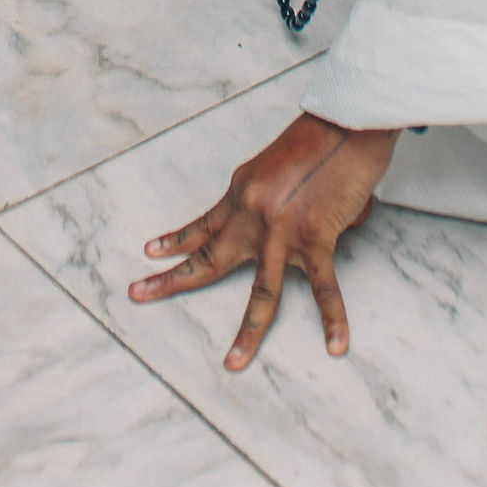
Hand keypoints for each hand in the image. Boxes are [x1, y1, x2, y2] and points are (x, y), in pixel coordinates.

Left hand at [131, 111, 398, 369]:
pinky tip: (335, 344)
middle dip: (171, 279)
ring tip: (233, 363)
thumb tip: (291, 228)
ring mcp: (281, 229)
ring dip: (247, 333)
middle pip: (209, 256)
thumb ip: (274, 200)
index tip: (151, 252)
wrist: (348, 122)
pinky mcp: (314, 237)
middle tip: (139, 294)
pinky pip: (322, 287)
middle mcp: (252, 212)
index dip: (176, 240)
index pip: (203, 223)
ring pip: (261, 292)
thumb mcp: (279, 165)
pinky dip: (332, 319)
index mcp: (243, 190)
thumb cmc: (321, 137)